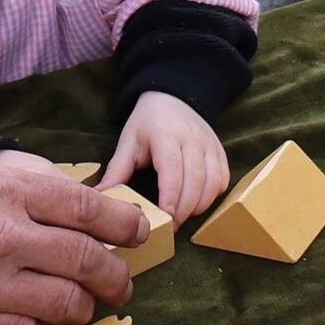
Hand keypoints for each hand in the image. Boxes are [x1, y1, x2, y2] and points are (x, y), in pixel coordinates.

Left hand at [109, 93, 232, 221]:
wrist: (172, 98)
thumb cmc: (147, 123)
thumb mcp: (128, 142)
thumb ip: (117, 171)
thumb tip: (101, 198)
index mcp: (166, 136)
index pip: (173, 170)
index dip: (171, 197)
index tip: (165, 218)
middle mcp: (193, 140)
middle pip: (196, 181)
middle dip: (184, 209)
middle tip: (169, 227)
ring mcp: (210, 146)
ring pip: (213, 183)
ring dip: (199, 206)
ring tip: (181, 217)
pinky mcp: (220, 152)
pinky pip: (223, 180)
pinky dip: (212, 197)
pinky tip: (196, 203)